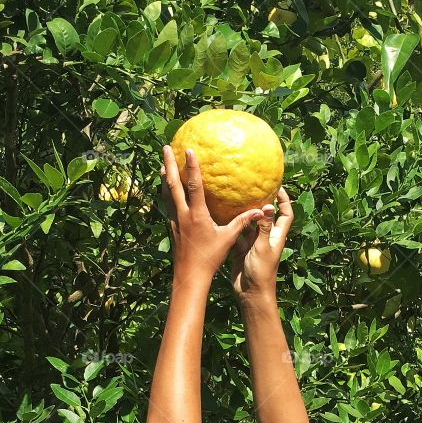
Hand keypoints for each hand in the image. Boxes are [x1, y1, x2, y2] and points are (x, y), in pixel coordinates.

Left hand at [160, 144, 264, 279]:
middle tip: (166, 147)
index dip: (191, 166)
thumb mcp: (228, 239)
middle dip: (168, 164)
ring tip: (162, 162)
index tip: (189, 149)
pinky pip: (167, 203)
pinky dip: (165, 191)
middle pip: (172, 184)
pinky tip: (166, 188)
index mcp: (197, 215)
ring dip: (164, 176)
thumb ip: (242, 222)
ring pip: (166, 192)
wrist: (190, 275)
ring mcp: (174, 219)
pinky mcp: (171, 226)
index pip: (193, 185)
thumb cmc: (210, 258)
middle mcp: (182, 214)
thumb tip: (260, 211)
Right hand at [230, 187, 292, 302]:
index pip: (285, 214)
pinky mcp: (240, 249)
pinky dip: (233, 226)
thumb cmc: (261, 272)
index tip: (277, 186)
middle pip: (265, 216)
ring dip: (244, 213)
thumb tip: (269, 205)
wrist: (250, 293)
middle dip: (260, 202)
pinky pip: (237, 234)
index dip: (284, 200)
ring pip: (249, 223)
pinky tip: (224, 215)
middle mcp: (265, 237)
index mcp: (276, 236)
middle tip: (250, 188)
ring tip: (235, 198)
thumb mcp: (262, 247)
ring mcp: (252, 243)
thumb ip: (264, 227)